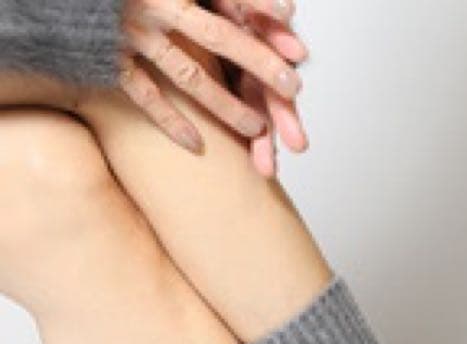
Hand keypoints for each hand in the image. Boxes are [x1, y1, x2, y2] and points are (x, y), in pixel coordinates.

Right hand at [118, 0, 303, 154]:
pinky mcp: (111, 61)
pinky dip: (171, 121)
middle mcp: (156, 6)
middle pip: (219, 36)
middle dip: (259, 62)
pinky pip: (146, 96)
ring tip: (258, 129)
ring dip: (226, 105)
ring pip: (189, 76)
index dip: (260, 4)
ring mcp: (134, 36)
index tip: (292, 18)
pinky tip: (197, 144)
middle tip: (293, 85)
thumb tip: (257, 6)